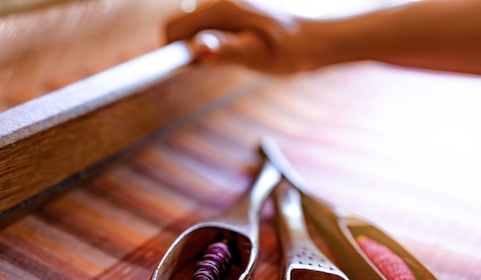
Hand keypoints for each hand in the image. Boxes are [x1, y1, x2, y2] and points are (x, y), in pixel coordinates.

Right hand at [165, 1, 329, 73]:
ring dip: (199, 46)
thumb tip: (199, 49)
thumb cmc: (289, 49)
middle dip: (185, 49)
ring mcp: (224, 3)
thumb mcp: (257, 55)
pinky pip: (206, 26)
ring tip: (227, 58)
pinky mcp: (229, 11)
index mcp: (221, 7)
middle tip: (209, 69)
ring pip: (193, 27)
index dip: (167, 51)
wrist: (313, 38)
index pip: (173, 27)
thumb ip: (226, 51)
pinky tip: (233, 49)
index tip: (174, 71)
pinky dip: (210, 41)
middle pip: (180, 26)